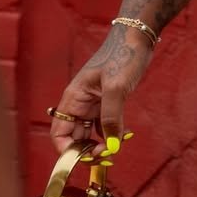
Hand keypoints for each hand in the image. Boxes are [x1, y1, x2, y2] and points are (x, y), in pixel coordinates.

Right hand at [49, 26, 151, 156]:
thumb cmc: (123, 55)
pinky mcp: (108, 101)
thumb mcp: (116, 87)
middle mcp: (80, 104)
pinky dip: (111, 134)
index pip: (59, 134)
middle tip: (108, 157)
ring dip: (101, 144)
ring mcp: (94, 103)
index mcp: (73, 99)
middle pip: (74, 137)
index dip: (67, 151)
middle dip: (87, 151)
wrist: (137, 36)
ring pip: (90, 133)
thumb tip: (111, 145)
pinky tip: (122, 137)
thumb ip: (112, 117)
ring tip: (116, 148)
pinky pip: (104, 124)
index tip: (85, 159)